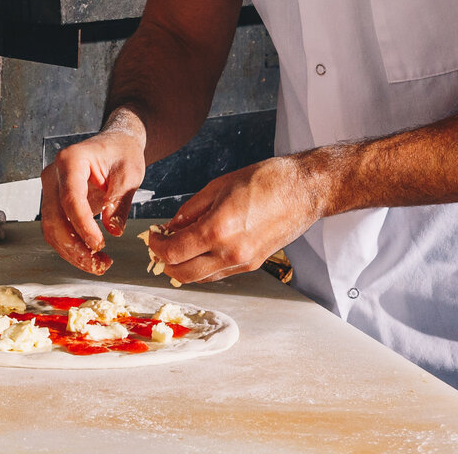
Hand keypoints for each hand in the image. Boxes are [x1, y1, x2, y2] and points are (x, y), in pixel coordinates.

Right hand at [39, 130, 145, 274]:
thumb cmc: (122, 154)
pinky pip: (56, 228)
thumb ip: (119, 201)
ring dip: (72, 251)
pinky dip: (71, 246)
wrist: (115, 145)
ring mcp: (50, 188)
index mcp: (70, 160)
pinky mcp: (54, 201)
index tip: (100, 245)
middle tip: (99, 265)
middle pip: (55, 218)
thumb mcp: (129, 174)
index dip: (83, 226)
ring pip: (52, 228)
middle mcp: (54, 174)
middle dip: (75, 246)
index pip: (71, 199)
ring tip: (98, 265)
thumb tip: (114, 231)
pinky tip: (90, 257)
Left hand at [147, 155, 328, 283]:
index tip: (152, 236)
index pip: (174, 252)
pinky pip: (219, 274)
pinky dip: (204, 266)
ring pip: (201, 278)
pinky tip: (202, 249)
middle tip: (161, 246)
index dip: (156, 246)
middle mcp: (229, 252)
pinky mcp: (254, 265)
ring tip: (180, 247)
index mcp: (217, 229)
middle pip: (183, 273)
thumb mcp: (218, 186)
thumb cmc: (265, 180)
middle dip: (166, 262)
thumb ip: (191, 210)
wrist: (304, 190)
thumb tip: (171, 226)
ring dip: (184, 267)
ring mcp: (243, 262)